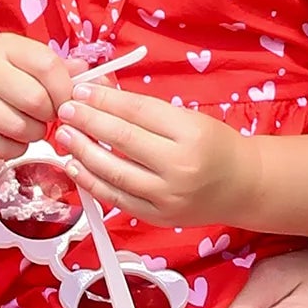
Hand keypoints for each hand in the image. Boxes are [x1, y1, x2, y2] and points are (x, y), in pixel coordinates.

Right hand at [0, 34, 79, 156]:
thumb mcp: (21, 58)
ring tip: (30, 126)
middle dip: (50, 115)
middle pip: (35, 101)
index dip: (65, 90)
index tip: (65, 100)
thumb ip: (55, 67)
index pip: (48, 67)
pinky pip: (0, 148)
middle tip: (46, 116)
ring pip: (19, 128)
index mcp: (5, 47)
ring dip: (35, 134)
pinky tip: (12, 138)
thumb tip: (87, 75)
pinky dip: (15, 148)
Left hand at [56, 82, 252, 224]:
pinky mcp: (158, 217)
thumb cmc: (215, 146)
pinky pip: (117, 199)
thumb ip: (143, 108)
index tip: (80, 92)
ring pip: (114, 172)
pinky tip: (76, 167)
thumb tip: (100, 90)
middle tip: (65, 110)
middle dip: (87, 122)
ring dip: (82, 152)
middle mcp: (180, 166)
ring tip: (64, 136)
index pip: (138, 112)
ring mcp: (168, 196)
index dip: (104, 100)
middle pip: (122, 139)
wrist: (243, 186)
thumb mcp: (187, 117)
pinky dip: (91, 183)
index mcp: (191, 133)